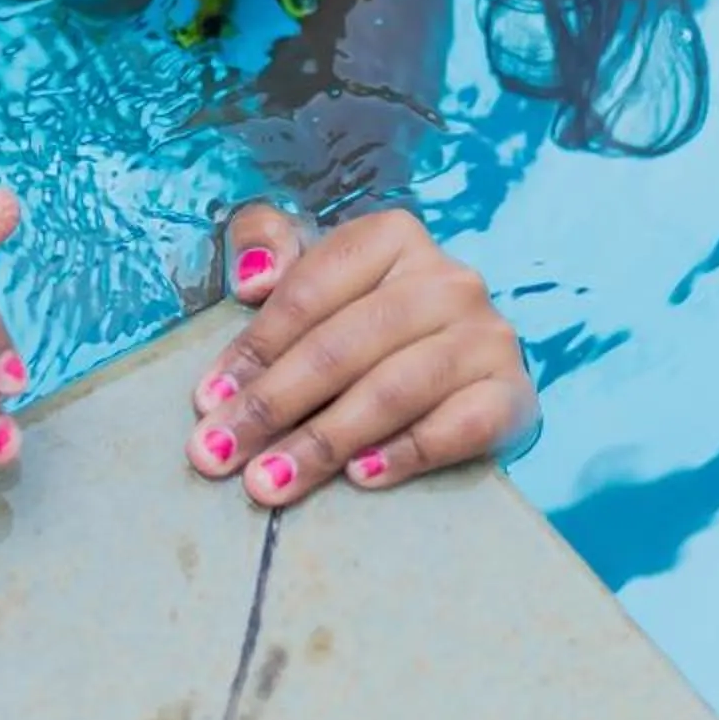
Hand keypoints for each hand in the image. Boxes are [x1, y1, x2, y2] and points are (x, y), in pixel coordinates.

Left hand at [186, 203, 535, 505]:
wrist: (458, 364)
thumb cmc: (361, 315)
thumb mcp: (311, 265)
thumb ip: (266, 241)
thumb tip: (252, 277)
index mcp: (393, 238)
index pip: (310, 292)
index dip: (254, 348)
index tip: (207, 400)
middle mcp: (447, 280)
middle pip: (344, 345)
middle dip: (272, 404)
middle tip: (218, 455)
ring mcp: (486, 336)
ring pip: (393, 389)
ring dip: (324, 440)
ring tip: (270, 482)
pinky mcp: (511, 393)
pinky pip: (459, 426)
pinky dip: (407, 452)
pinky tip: (360, 476)